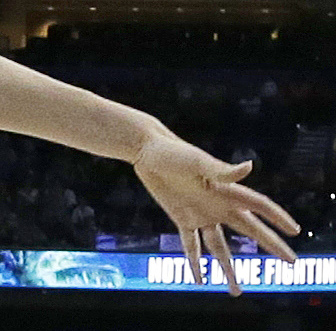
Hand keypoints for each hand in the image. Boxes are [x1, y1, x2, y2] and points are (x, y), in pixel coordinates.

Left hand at [134, 135, 300, 294]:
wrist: (147, 151)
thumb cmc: (174, 152)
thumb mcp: (197, 161)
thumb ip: (222, 170)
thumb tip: (249, 167)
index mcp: (228, 190)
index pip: (260, 206)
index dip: (278, 218)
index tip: (295, 231)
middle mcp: (219, 205)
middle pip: (251, 230)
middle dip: (272, 245)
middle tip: (291, 262)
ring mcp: (202, 213)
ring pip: (220, 247)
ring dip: (228, 268)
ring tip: (236, 291)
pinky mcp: (182, 217)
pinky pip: (191, 244)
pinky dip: (195, 261)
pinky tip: (199, 279)